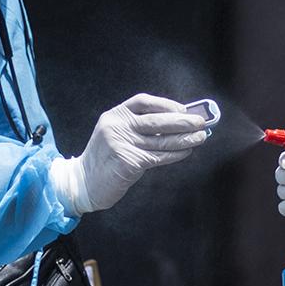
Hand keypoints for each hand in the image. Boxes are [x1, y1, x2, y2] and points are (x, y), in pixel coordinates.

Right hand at [50, 94, 212, 215]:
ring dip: (184, 138)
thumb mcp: (115, 135)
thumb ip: (138, 128)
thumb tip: (175, 124)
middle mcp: (117, 127)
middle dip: (182, 121)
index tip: (183, 108)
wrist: (83, 183)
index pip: (143, 102)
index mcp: (114, 116)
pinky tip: (187, 151)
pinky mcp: (128, 162)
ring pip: (160, 140)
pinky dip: (175, 154)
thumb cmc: (105, 160)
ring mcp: (121, 144)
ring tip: (201, 137)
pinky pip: (158, 157)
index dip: (165, 104)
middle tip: (201, 122)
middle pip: (155, 121)